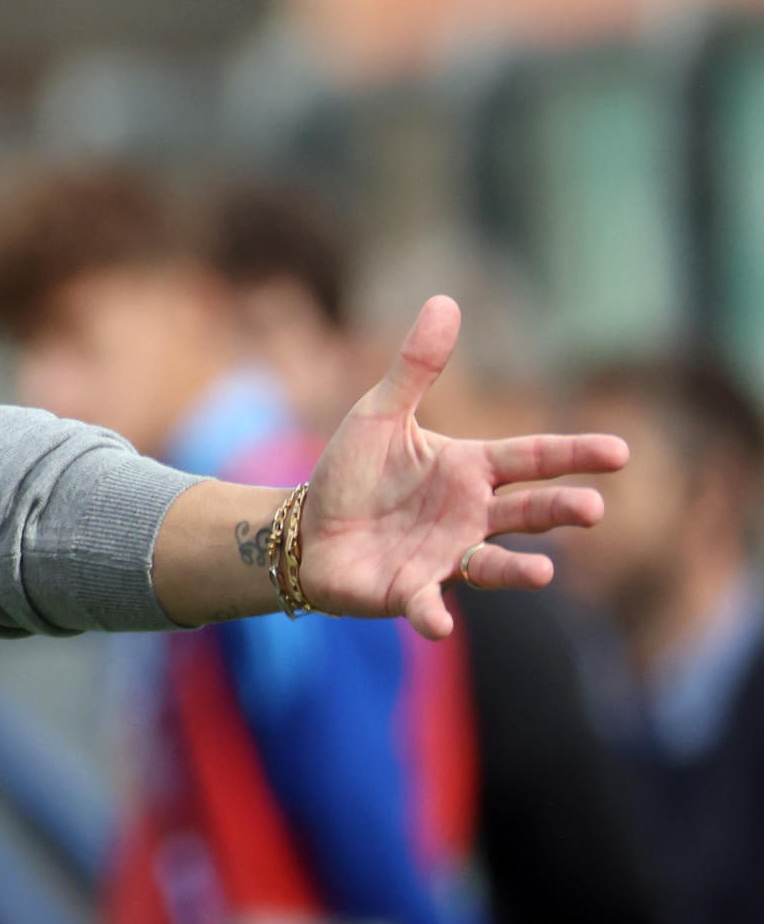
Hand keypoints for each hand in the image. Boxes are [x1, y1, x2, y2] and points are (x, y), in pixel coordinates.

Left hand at [299, 297, 627, 637]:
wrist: (304, 530)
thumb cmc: (351, 474)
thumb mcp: (380, 413)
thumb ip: (415, 366)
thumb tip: (445, 300)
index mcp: (470, 470)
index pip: (533, 458)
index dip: (574, 454)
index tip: (620, 453)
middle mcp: (470, 517)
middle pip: (528, 512)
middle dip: (561, 511)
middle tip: (592, 509)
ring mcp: (445, 557)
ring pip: (492, 565)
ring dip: (518, 571)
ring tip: (543, 573)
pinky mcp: (409, 591)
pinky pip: (428, 604)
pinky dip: (434, 614)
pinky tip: (441, 624)